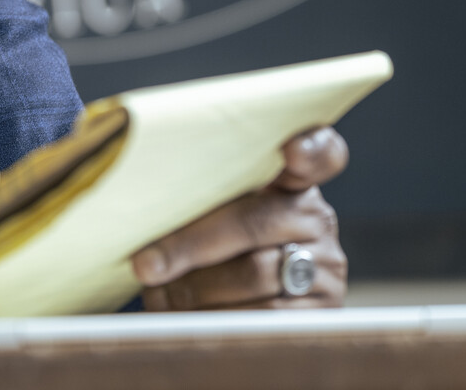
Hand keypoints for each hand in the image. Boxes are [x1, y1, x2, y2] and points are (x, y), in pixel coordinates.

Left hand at [133, 125, 349, 309]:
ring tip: (157, 292)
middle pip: (253, 222)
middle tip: (145, 264)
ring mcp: (325, 266)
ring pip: (254, 273)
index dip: (309, 148)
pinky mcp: (321, 313)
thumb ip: (197, 190)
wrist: (235, 305)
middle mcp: (315, 218)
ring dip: (196, 288)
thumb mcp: (209, 207)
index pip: (320, 153)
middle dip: (190, 244)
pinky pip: (263, 317)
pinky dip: (216, 318)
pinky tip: (186, 317)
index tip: (288, 149)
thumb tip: (140, 188)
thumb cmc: (206, 241)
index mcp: (292, 179)